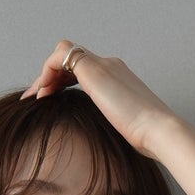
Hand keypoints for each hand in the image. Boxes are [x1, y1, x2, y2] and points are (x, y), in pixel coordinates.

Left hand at [19, 43, 179, 158]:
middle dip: (51, 76)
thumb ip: (112, 124)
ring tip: (36, 96)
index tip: (50, 101)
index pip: (84, 70)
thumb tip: (101, 141)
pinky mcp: (93, 70)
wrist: (158, 130)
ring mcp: (102, 65)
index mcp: (117, 78)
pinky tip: (43, 93)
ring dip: (46, 73)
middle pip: (73, 58)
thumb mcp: (125, 128)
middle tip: (37, 97)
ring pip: (65, 53)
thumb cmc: (146, 137)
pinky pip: (60, 56)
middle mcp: (109, 65)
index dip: (64, 81)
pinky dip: (47, 71)